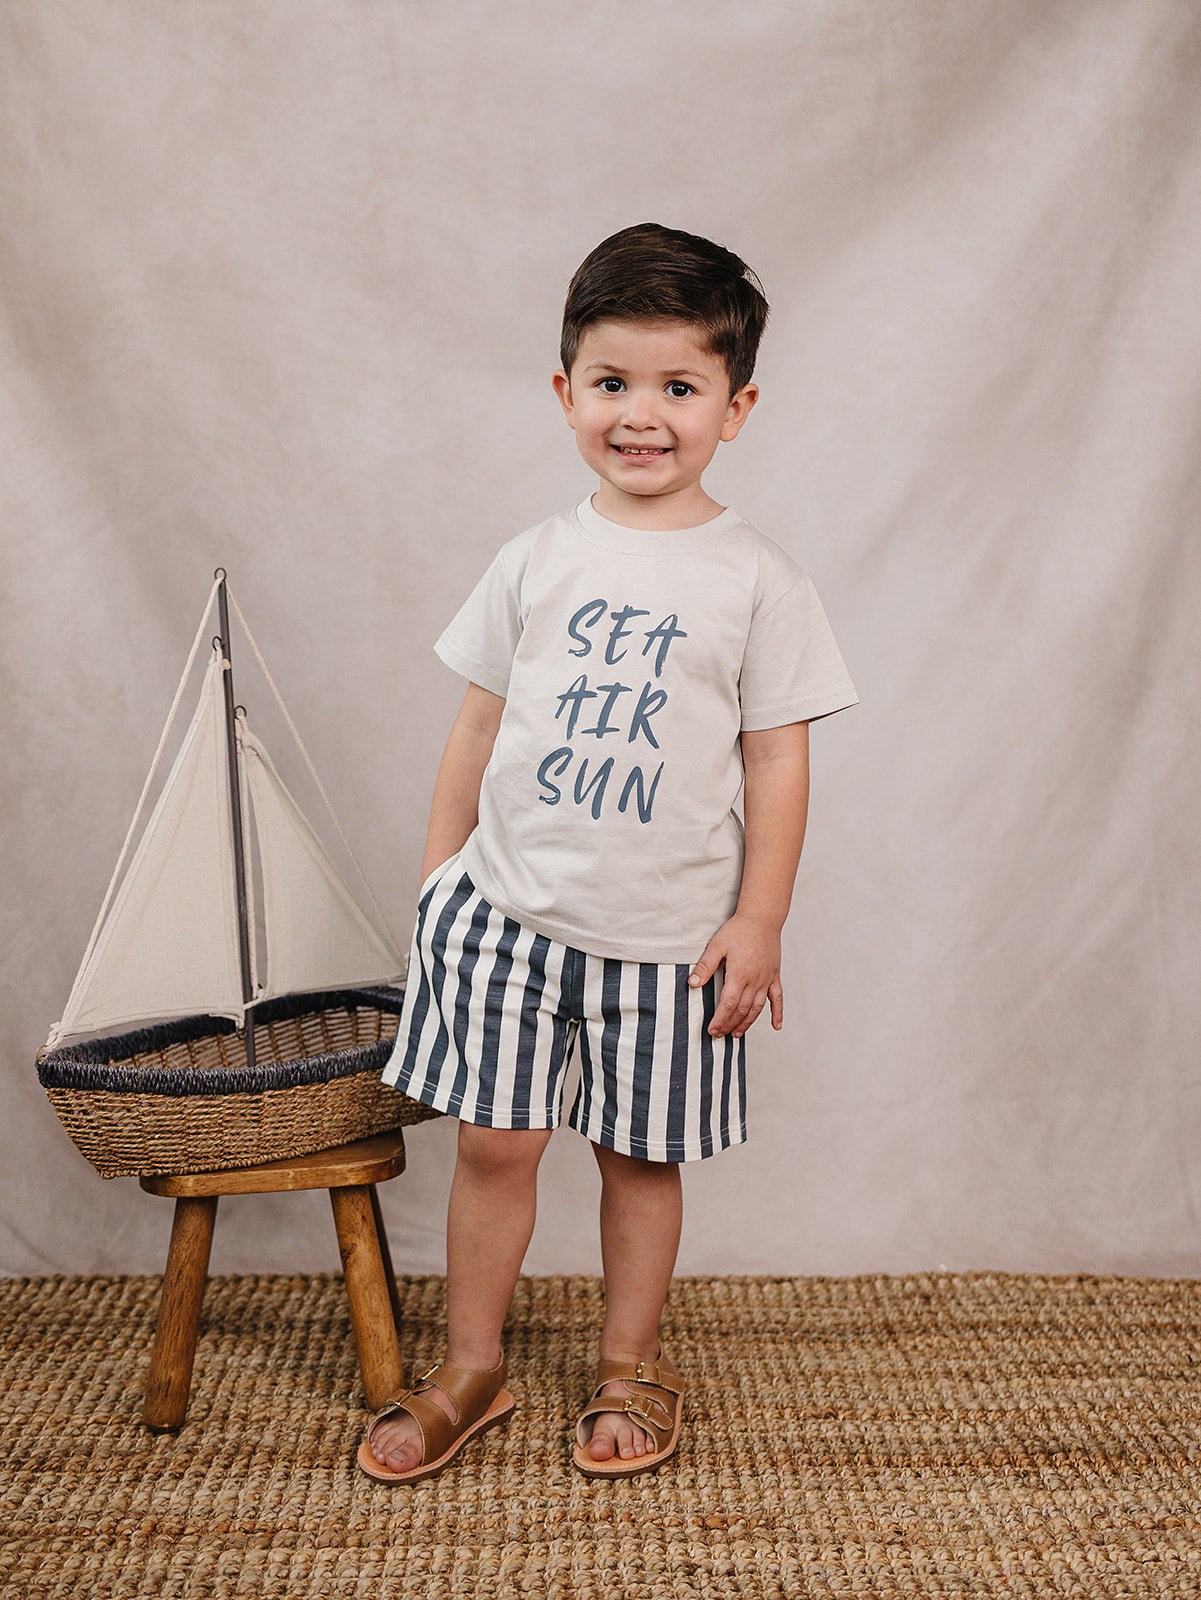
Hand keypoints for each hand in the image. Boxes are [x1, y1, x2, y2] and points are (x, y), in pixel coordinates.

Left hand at [688, 914, 782, 1036]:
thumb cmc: (738, 930)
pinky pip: (778, 998)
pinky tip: (776, 1026)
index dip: (720, 1019)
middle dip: (730, 1024)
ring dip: (748, 1023)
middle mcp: (755, 980)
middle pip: (742, 1009)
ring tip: (737, 1034)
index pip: (729, 1004)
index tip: (712, 1030)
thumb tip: (692, 984)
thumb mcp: (717, 946)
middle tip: (719, 1035)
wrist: (762, 918)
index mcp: (739, 974)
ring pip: (758, 1008)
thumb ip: (705, 966)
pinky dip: (778, 1013)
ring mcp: (766, 979)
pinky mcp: (774, 975)